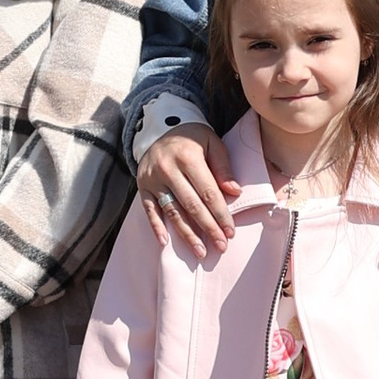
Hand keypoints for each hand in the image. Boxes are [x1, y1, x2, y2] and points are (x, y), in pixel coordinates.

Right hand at [138, 123, 238, 263]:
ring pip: (172, 211)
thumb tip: (234, 192)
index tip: (230, 231)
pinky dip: (156, 227)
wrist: (159, 127)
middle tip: (221, 246)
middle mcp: (168, 169)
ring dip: (187, 234)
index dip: (220, 213)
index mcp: (188, 157)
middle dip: (208, 228)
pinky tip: (166, 242)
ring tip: (200, 251)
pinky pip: (149, 210)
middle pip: (191, 205)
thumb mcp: (211, 142)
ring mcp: (153, 180)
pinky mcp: (143, 187)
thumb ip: (222, 166)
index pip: (207, 192)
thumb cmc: (192, 138)